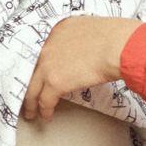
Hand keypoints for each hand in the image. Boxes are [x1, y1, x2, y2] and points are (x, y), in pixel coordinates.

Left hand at [22, 17, 140, 123]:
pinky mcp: (55, 82)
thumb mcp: (92, 29)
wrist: (118, 45)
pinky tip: (46, 116)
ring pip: (32, 88)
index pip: (42, 51)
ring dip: (31, 102)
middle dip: (28, 84)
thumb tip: (86, 50)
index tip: (38, 73)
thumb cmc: (116, 37)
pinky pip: (45, 101)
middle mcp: (47, 46)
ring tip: (32, 112)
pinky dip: (45, 111)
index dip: (39, 65)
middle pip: (31, 70)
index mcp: (57, 30)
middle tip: (27, 95)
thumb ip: (81, 38)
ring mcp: (48, 64)